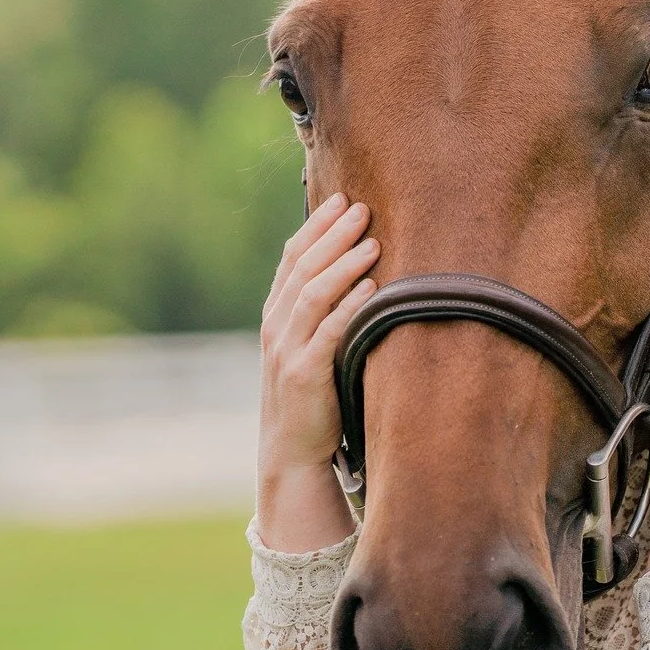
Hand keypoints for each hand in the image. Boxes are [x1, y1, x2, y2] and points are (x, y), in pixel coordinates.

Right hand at [255, 192, 379, 550]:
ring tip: (372, 241)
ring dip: (344, 263)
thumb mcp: (308, 344)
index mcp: (277, 313)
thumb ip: (322, 309)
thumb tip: (357, 266)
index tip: (343, 198)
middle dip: (333, 234)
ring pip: (313, 293)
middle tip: (362, 208)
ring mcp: (287, 350)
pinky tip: (373, 287)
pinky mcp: (304, 375)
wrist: (291, 450)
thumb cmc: (310, 392)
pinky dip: (350, 306)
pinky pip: (328, 332)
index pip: (293, 257)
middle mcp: (276, 326)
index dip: (316, 226)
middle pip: (303, 267)